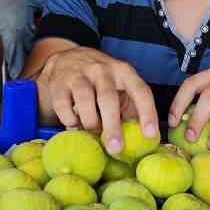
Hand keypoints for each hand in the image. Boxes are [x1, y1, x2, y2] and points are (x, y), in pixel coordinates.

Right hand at [39, 46, 158, 154]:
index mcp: (124, 72)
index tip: (150, 134)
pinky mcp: (58, 84)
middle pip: (108, 98)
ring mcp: (79, 75)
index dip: (147, 113)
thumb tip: (141, 141)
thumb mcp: (120, 88)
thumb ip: (129, 111)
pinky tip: (75, 124)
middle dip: (112, 126)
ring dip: (90, 123)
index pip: (140, 91)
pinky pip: (64, 106)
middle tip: (116, 149)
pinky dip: (70, 121)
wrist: (67, 60)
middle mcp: (102, 70)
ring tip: (93, 132)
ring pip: (85, 100)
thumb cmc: (101, 82)